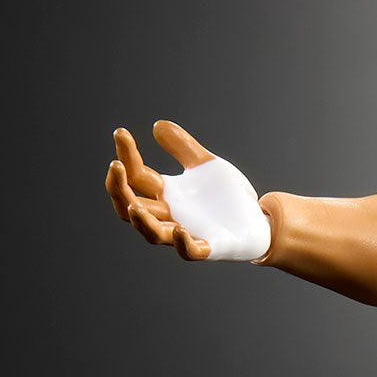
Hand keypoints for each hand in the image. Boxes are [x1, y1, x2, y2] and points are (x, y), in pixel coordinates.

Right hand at [105, 121, 271, 261]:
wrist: (260, 222)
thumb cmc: (229, 197)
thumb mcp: (208, 166)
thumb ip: (183, 148)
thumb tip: (158, 125)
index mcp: (166, 194)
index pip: (136, 176)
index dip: (126, 155)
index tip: (121, 132)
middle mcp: (171, 215)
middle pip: (131, 206)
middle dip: (119, 188)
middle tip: (115, 166)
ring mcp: (188, 232)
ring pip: (154, 233)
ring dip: (141, 221)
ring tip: (133, 205)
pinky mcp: (210, 247)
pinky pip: (190, 251)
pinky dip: (182, 243)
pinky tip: (178, 230)